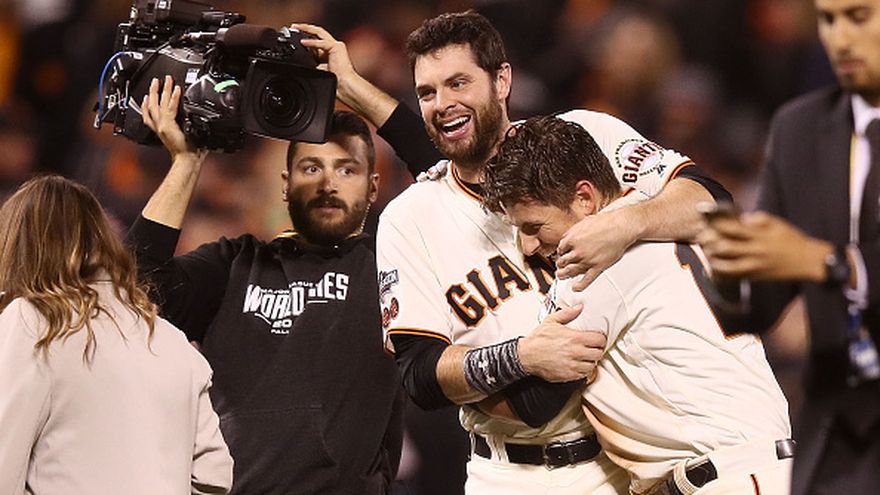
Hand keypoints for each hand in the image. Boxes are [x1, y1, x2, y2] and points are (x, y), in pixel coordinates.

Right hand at [141, 76, 203, 161]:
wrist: (186, 160)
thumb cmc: (188, 153)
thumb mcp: (184, 137)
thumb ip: (186, 128)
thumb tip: (195, 123)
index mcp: (162, 130)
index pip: (149, 116)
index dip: (145, 105)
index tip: (146, 97)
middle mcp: (159, 127)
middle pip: (151, 106)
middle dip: (153, 92)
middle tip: (155, 81)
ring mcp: (162, 126)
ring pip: (159, 104)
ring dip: (163, 90)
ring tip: (166, 80)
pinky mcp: (168, 126)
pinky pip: (170, 108)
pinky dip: (174, 98)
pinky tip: (176, 89)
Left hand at [291, 24, 356, 87]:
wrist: (343, 85)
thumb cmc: (334, 81)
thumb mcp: (317, 69)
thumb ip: (310, 61)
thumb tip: (299, 58)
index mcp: (329, 52)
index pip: (316, 39)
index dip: (305, 36)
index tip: (294, 35)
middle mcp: (333, 46)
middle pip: (317, 32)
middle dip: (304, 28)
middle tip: (293, 27)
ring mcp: (336, 46)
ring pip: (319, 32)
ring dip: (306, 28)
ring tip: (296, 27)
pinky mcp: (337, 47)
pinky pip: (322, 43)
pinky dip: (311, 42)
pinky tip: (303, 42)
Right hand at [517, 305, 605, 381]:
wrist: (526, 356)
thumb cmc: (537, 340)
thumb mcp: (551, 321)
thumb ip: (567, 313)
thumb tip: (579, 307)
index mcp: (574, 338)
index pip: (599, 340)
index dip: (600, 339)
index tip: (597, 339)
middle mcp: (575, 352)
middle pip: (599, 353)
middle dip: (597, 350)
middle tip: (593, 348)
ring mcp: (572, 365)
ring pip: (592, 365)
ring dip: (591, 361)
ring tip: (586, 357)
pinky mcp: (568, 375)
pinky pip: (583, 375)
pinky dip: (583, 370)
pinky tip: (578, 364)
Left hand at [555, 208, 637, 290]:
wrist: (620, 227)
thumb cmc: (604, 222)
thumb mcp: (583, 223)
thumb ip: (572, 232)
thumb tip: (566, 238)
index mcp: (572, 239)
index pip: (560, 249)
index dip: (560, 252)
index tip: (562, 254)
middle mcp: (577, 251)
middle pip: (563, 261)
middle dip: (560, 264)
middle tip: (560, 265)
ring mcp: (587, 260)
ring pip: (570, 271)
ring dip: (563, 275)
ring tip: (561, 276)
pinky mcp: (598, 267)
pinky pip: (587, 279)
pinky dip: (580, 285)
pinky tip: (575, 287)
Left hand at [697, 211, 829, 280]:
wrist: (808, 262)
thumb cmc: (792, 240)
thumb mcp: (779, 224)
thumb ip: (760, 219)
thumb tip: (742, 218)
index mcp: (760, 236)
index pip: (733, 229)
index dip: (717, 225)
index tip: (708, 222)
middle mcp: (756, 251)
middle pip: (725, 247)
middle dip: (710, 242)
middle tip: (702, 237)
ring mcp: (755, 266)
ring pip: (726, 265)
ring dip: (713, 259)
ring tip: (707, 252)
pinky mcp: (756, 276)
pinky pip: (734, 276)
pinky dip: (722, 272)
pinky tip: (715, 267)